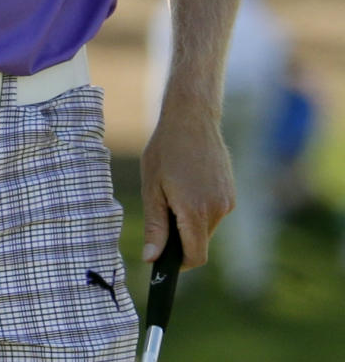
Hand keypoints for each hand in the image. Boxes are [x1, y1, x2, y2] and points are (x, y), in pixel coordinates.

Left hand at [140, 108, 234, 270]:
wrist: (191, 118)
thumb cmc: (165, 150)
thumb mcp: (152, 188)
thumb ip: (155, 227)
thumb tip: (151, 259)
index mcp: (196, 211)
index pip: (195, 257)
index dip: (178, 264)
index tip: (163, 259)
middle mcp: (218, 210)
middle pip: (199, 242)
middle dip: (181, 236)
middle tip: (162, 208)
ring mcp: (228, 201)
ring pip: (206, 227)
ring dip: (190, 219)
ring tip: (175, 189)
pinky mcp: (231, 192)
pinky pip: (214, 211)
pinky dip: (200, 207)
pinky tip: (188, 182)